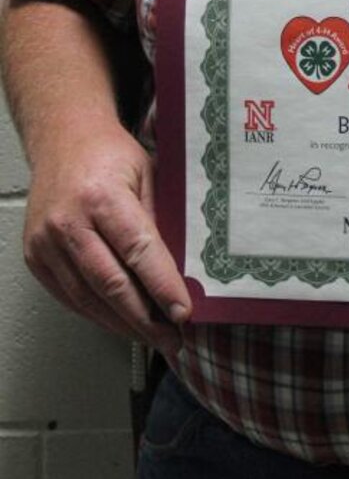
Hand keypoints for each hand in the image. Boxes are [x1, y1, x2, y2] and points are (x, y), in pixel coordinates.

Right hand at [22, 118, 190, 360]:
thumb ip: (159, 220)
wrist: (62, 138)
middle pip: (111, 285)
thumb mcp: (147, 175)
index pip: (138, 252)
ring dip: (123, 325)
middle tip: (174, 339)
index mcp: (101, 196)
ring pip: (88, 299)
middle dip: (146, 320)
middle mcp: (69, 222)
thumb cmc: (108, 153)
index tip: (183, 312)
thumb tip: (182, 269)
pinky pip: (69, 297)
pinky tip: (120, 322)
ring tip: (153, 337)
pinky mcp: (36, 257)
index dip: (163, 287)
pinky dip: (97, 314)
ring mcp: (46, 242)